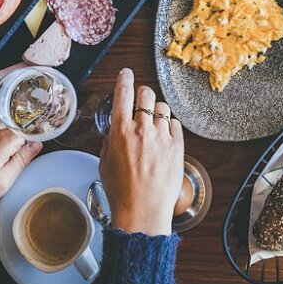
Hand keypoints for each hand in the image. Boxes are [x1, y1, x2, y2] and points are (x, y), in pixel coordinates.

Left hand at [0, 120, 40, 221]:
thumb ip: (21, 161)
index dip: (35, 142)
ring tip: (2, 164)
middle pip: (21, 128)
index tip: (34, 155)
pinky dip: (0, 143)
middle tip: (16, 164)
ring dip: (11, 143)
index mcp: (1, 140)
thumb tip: (36, 146)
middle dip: (23, 143)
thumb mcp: (1, 184)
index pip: (32, 131)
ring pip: (10, 129)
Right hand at [98, 68, 183, 235]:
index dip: (124, 79)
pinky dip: (170, 126)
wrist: (142, 210)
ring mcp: (162, 136)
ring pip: (163, 108)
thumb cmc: (122, 191)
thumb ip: (110, 143)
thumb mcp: (105, 163)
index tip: (126, 73)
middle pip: (146, 94)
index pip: (123, 93)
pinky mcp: (178, 146)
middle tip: (141, 102)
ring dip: (157, 112)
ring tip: (154, 124)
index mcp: (120, 130)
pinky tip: (165, 136)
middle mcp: (142, 129)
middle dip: (143, 96)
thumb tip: (114, 135)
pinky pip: (175, 124)